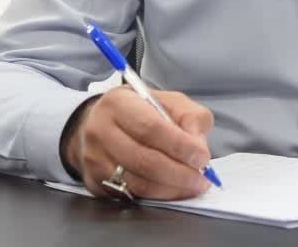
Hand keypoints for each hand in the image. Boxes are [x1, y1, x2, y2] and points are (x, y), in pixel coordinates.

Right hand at [60, 85, 214, 199]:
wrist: (99, 123)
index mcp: (118, 104)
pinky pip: (132, 195)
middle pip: (144, 160)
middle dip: (179, 173)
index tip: (202, 157)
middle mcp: (101, 131)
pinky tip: (172, 190)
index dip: (179, 146)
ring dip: (171, 188)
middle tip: (202, 178)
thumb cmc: (138, 111)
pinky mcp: (96, 183)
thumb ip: (189, 116)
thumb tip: (198, 145)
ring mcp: (95, 159)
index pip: (150, 128)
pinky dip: (158, 196)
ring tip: (192, 185)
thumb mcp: (166, 100)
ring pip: (138, 183)